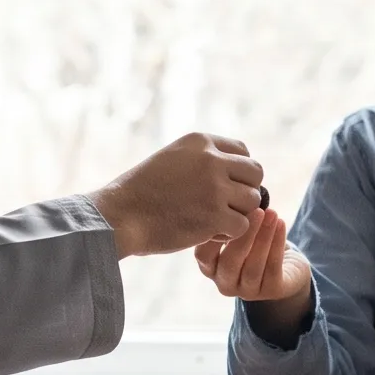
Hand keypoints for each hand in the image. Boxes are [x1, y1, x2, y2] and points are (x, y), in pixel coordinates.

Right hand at [91, 133, 263, 256]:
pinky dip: (228, 233)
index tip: (224, 185)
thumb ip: (203, 159)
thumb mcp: (172, 158)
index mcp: (200, 141)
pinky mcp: (214, 216)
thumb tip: (238, 171)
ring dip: (237, 213)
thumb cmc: (142, 192)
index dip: (238, 171)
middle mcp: (211, 160)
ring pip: (252, 201)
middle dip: (245, 190)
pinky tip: (208, 233)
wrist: (119, 215)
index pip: (242, 150)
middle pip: (255, 173)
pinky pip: (242, 225)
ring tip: (213, 220)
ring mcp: (215, 188)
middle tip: (226, 205)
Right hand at [194, 209, 314, 341]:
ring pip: (253, 266)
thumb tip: (233, 194)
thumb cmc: (254, 243)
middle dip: (245, 234)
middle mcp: (225, 284)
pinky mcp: (272, 291)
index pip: (203, 256)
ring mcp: (248, 291)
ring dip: (263, 236)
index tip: (227, 208)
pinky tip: (280, 223)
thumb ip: (230, 222)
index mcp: (210, 268)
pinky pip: (273, 267)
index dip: (213, 235)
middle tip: (256, 210)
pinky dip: (277, 243)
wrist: (285, 267)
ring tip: (271, 213)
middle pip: (230, 262)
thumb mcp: (237, 233)